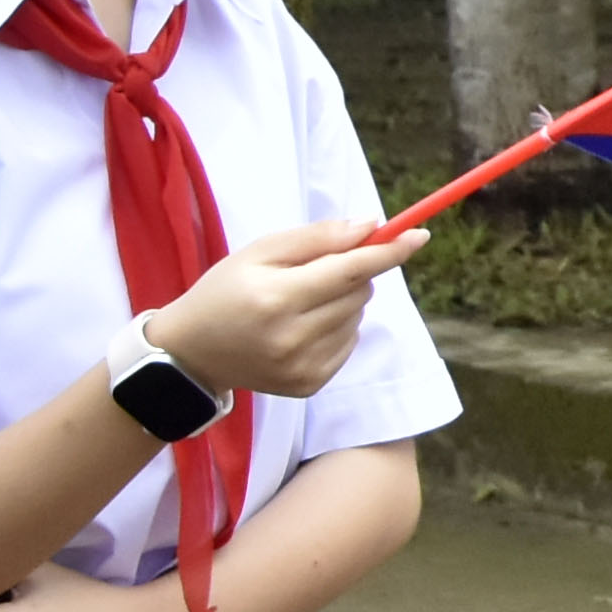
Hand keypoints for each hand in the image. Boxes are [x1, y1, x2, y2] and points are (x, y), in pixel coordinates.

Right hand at [143, 219, 423, 401]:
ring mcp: (303, 366)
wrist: (191, 353)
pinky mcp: (310, 385)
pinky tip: (300, 329)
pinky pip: (349, 342)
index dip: (388, 252)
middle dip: (351, 273)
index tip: (420, 235)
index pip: (349, 270)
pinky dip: (335, 328)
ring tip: (298, 304)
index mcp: (276, 298)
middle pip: (359, 291)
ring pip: (357, 316)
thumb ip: (316, 238)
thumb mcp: (259, 252)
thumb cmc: (225, 292)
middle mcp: (293, 337)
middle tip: (312, 273)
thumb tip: (370, 226)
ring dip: (342, 301)